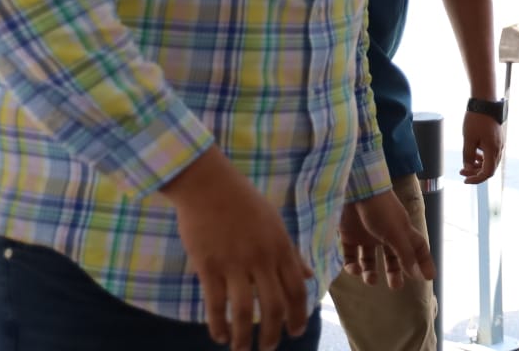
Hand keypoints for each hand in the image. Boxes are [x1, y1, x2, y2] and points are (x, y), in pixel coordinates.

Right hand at [162, 148, 312, 350]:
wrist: (208, 184)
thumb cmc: (243, 202)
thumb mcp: (275, 223)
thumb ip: (291, 253)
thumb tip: (309, 276)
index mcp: (280, 246)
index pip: (297, 289)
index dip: (298, 315)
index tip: (296, 332)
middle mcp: (261, 258)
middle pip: (274, 306)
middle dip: (274, 333)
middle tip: (268, 348)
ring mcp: (235, 263)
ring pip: (245, 311)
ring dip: (245, 337)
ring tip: (242, 349)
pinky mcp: (209, 266)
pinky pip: (216, 304)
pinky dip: (219, 325)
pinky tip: (220, 336)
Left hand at [339, 191, 436, 289]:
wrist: (355, 191)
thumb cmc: (381, 210)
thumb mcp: (397, 233)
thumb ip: (406, 254)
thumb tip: (420, 276)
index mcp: (401, 231)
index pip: (417, 247)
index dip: (423, 261)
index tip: (428, 278)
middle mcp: (385, 234)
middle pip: (393, 257)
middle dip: (394, 272)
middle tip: (395, 286)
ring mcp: (366, 235)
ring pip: (369, 260)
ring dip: (370, 272)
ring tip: (371, 280)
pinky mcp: (348, 236)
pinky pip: (350, 256)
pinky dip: (352, 266)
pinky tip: (355, 269)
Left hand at [460, 110, 504, 183]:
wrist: (485, 102)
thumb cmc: (476, 119)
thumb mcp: (468, 139)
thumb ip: (468, 156)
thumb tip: (467, 168)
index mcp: (493, 149)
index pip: (487, 173)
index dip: (476, 179)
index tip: (465, 180)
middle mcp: (499, 148)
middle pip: (490, 169)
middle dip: (475, 173)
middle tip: (462, 172)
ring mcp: (500, 143)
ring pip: (491, 161)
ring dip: (478, 165)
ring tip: (466, 164)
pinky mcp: (498, 139)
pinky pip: (491, 154)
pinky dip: (482, 157)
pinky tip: (474, 154)